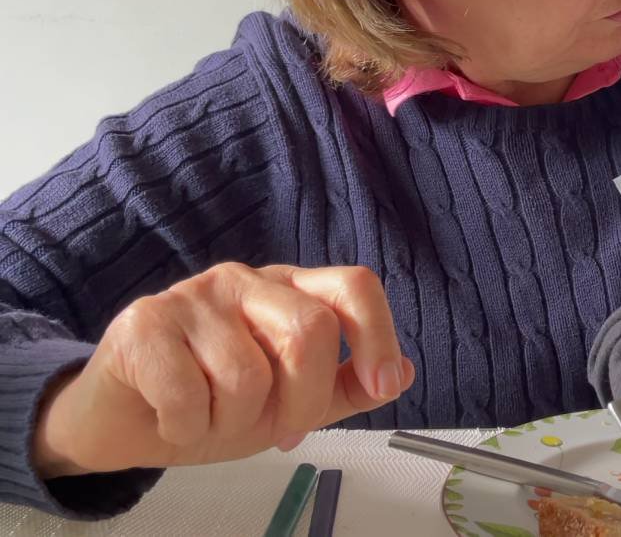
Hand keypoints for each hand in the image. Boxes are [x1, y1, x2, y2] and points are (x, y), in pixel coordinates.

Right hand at [34, 263, 413, 476]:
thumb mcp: (290, 402)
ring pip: (247, 374)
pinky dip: (186, 427)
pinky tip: (173, 418)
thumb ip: (345, 388)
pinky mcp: (144, 321)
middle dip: (303, 402)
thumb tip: (406, 373)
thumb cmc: (210, 403)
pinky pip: (188, 394)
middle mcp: (247, 280)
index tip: (384, 385)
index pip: (353, 287)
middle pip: (308, 330)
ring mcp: (194, 295)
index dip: (377, 335)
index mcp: (290, 290)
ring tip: (211, 419)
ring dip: (232, 423)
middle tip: (281, 434)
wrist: (120, 421)